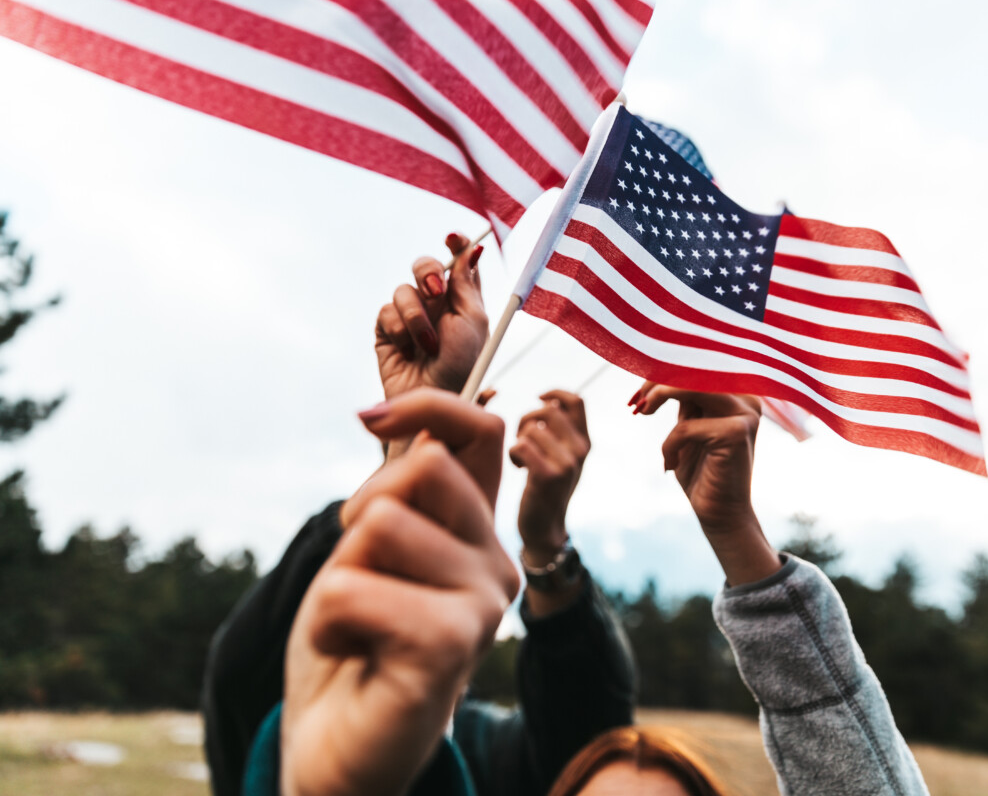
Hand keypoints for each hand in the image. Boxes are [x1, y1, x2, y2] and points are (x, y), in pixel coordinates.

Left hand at [284, 390, 518, 795]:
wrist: (334, 747)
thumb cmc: (350, 642)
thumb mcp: (368, 550)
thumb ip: (398, 490)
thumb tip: (394, 417)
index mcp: (477, 533)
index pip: (481, 433)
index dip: (429, 405)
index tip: (369, 422)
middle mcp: (495, 563)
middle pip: (421, 467)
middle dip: (359, 511)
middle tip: (357, 572)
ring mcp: (483, 605)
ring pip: (381, 524)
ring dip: (338, 574)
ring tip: (356, 623)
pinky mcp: (452, 646)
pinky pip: (351, 588)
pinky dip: (326, 619)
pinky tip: (348, 651)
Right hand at [375, 233, 487, 401]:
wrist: (432, 398)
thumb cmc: (461, 364)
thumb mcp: (473, 321)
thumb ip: (467, 284)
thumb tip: (472, 249)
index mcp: (462, 300)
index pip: (458, 262)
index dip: (456, 245)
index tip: (453, 238)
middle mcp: (436, 305)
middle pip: (425, 266)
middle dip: (428, 273)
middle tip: (435, 291)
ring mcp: (410, 317)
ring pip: (403, 290)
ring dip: (416, 317)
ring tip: (427, 345)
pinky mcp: (387, 331)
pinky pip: (386, 311)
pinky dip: (399, 330)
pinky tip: (408, 351)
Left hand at [509, 390, 589, 560]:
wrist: (545, 528)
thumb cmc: (546, 487)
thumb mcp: (562, 457)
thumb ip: (560, 431)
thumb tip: (547, 401)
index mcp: (585, 441)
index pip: (577, 400)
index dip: (555, 392)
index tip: (539, 399)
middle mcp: (580, 450)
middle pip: (548, 410)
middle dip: (527, 419)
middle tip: (522, 438)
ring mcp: (567, 464)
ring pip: (531, 429)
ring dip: (517, 440)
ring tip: (521, 458)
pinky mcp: (548, 477)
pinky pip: (522, 445)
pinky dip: (513, 454)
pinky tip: (519, 468)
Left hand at [632, 382, 780, 585]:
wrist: (719, 514)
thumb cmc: (701, 472)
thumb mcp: (688, 427)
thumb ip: (685, 399)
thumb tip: (658, 370)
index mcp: (738, 394)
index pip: (697, 367)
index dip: (663, 371)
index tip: (637, 391)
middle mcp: (747, 399)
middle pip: (694, 369)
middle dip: (656, 380)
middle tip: (635, 402)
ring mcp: (746, 414)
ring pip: (691, 387)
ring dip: (658, 396)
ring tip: (642, 412)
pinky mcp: (737, 432)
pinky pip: (687, 427)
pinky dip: (670, 444)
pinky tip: (671, 464)